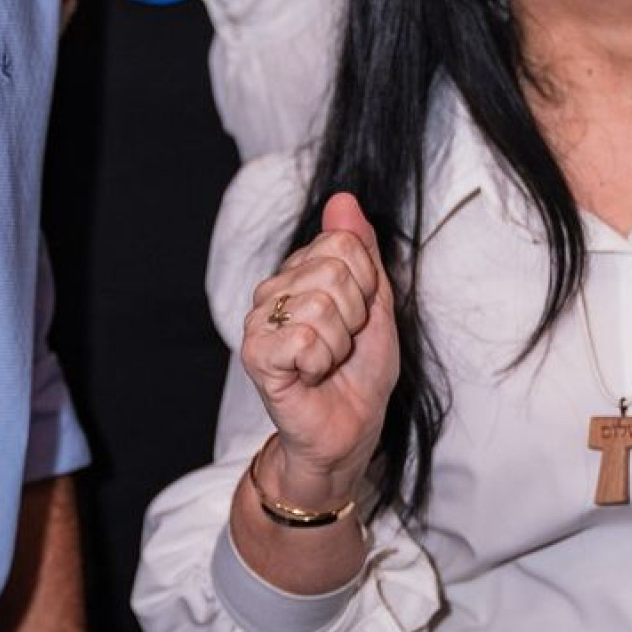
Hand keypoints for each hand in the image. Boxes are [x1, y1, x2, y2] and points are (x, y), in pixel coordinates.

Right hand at [242, 191, 397, 505]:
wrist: (347, 432)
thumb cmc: (358, 374)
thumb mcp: (375, 304)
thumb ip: (361, 251)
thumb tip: (343, 199)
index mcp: (300, 272)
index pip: (344, 243)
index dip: (366, 285)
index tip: (358, 317)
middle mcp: (274, 290)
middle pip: (333, 270)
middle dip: (355, 315)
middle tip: (342, 345)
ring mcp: (259, 322)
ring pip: (321, 305)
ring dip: (339, 344)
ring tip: (327, 363)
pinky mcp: (256, 355)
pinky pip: (303, 338)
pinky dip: (320, 363)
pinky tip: (309, 376)